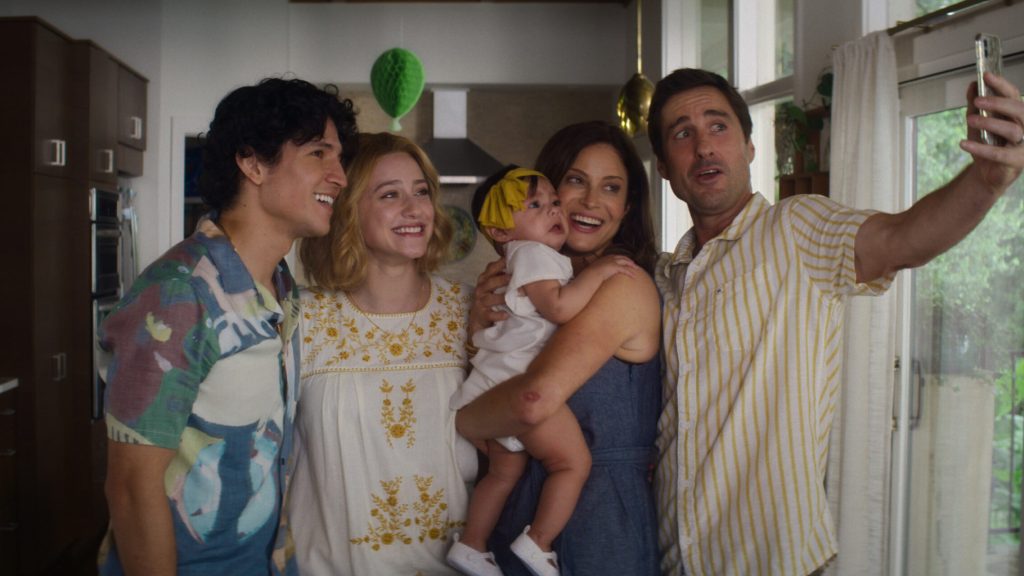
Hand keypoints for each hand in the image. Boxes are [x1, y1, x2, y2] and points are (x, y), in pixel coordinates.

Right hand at [469, 258, 509, 335]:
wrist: (479, 317)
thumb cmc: (489, 296)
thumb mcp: (492, 283)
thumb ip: (501, 273)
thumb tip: (516, 260)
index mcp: (484, 279)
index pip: (491, 269)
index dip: (500, 264)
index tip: (510, 260)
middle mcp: (481, 289)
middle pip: (490, 282)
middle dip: (502, 279)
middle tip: (513, 278)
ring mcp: (480, 302)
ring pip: (490, 298)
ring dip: (502, 297)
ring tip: (512, 296)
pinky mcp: (483, 314)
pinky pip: (490, 315)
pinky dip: (498, 315)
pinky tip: (506, 314)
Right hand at [585, 254, 640, 281]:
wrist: (590, 275)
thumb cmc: (590, 274)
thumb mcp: (592, 270)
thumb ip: (595, 270)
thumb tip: (594, 274)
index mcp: (604, 258)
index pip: (615, 256)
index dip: (621, 258)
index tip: (624, 260)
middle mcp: (609, 258)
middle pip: (622, 257)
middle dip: (628, 260)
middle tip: (633, 263)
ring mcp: (612, 262)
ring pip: (625, 262)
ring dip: (631, 265)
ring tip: (636, 268)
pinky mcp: (615, 267)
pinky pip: (625, 270)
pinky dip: (630, 272)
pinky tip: (634, 276)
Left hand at [961, 72, 1023, 190]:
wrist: (986, 173)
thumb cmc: (987, 145)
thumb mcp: (977, 122)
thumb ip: (975, 106)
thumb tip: (972, 85)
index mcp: (1016, 114)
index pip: (1014, 95)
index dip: (1001, 85)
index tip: (986, 76)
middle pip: (1019, 109)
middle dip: (998, 102)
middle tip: (978, 100)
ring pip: (1013, 130)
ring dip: (990, 122)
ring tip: (970, 119)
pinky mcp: (1017, 161)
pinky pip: (1000, 153)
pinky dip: (981, 148)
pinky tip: (964, 143)